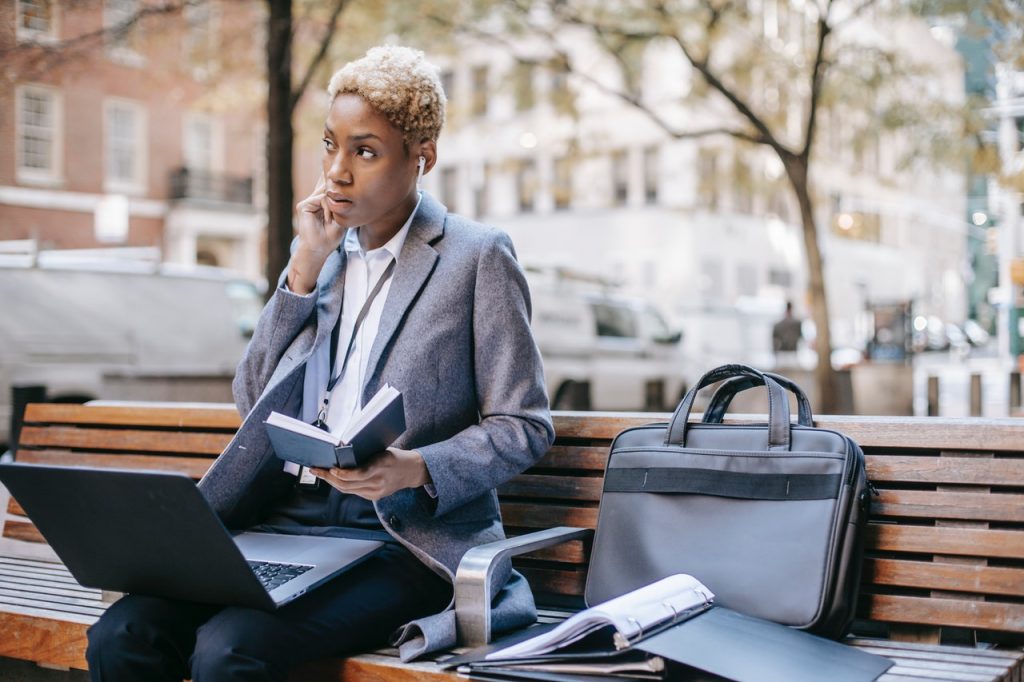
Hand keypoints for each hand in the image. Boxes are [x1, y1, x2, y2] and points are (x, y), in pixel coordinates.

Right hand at [288, 174, 345, 293]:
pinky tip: (328, 219)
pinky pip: (320, 199)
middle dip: (335, 186)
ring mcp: (308, 203)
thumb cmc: (330, 238)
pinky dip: (327, 209)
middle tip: (339, 200)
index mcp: (322, 205)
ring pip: (326, 193)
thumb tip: (342, 190)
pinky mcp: (303, 206)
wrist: (318, 249)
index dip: (334, 182)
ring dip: (333, 205)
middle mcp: (314, 201)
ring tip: (333, 219)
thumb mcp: (340, 219)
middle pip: (325, 186)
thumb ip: (340, 205)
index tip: (341, 174)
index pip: (327, 189)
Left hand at [311, 447, 431, 500]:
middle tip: (316, 470)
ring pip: (347, 490)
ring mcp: (376, 492)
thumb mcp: (381, 451)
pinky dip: (342, 485)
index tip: (330, 468)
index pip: (358, 474)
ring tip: (320, 474)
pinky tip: (333, 479)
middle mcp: (378, 482)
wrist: (411, 471)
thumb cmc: (394, 457)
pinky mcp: (374, 497)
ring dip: (332, 482)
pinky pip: (353, 492)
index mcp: (381, 466)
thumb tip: (340, 453)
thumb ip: (364, 456)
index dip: (342, 474)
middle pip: (348, 484)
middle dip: (329, 477)